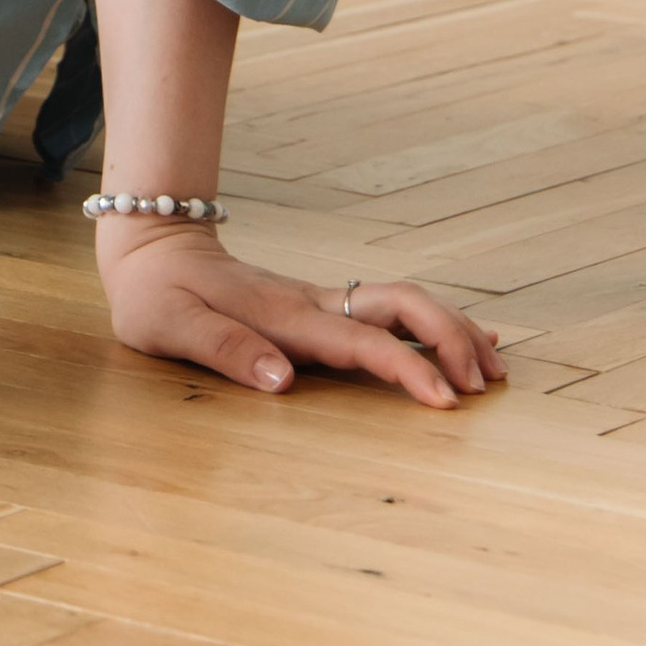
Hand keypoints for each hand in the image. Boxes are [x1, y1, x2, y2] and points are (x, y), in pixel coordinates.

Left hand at [99, 222, 505, 407]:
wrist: (151, 244)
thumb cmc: (156, 293)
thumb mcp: (172, 325)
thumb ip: (225, 350)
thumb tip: (283, 381)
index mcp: (285, 317)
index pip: (361, 341)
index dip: (407, 369)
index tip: (446, 401)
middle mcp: (312, 304)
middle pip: (401, 306)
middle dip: (451, 339)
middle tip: (487, 385)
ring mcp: (319, 301)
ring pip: (403, 305)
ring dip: (451, 331)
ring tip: (495, 369)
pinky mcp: (318, 307)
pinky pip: (387, 312)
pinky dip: (432, 325)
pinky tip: (464, 341)